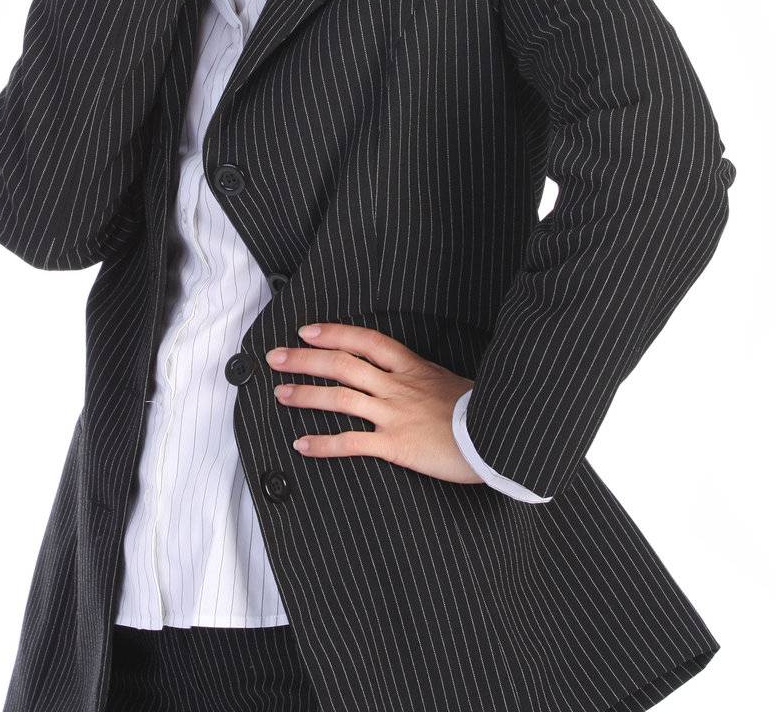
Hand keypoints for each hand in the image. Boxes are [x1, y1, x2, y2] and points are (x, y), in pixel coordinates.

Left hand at [265, 322, 483, 484]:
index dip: (333, 332)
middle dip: (305, 359)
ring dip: (306, 395)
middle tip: (276, 357)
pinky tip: (302, 445)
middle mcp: (397, 386)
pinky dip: (323, 443)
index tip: (307, 331)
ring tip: (280, 394)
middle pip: (342, 364)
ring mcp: (394, 414)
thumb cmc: (479, 410)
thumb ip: (419, 377)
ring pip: (340, 398)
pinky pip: (352, 443)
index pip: (365, 341)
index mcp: (411, 367)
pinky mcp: (395, 445)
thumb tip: (402, 376)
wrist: (499, 437)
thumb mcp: (447, 381)